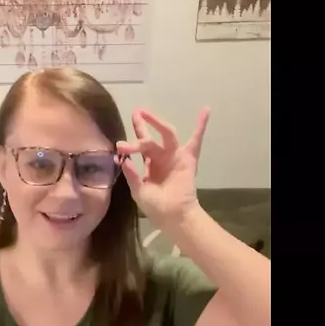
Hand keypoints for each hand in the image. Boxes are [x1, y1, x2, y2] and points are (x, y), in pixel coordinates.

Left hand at [117, 107, 210, 224]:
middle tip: (135, 113)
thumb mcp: (139, 191)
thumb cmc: (156, 207)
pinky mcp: (188, 158)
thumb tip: (122, 159)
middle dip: (141, 126)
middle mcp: (162, 158)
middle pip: (150, 138)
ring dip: (157, 122)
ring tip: (145, 112)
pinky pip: (196, 140)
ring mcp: (175, 156)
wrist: (174, 215)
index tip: (119, 145)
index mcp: (150, 166)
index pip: (139, 149)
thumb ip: (131, 174)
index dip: (129, 145)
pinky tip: (205, 110)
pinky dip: (201, 125)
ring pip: (166, 134)